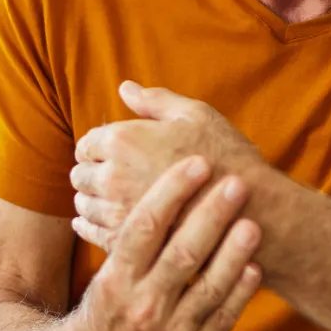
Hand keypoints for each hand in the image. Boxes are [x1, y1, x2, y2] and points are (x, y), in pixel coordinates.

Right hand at [65, 155, 262, 330]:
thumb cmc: (107, 303)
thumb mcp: (107, 270)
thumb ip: (132, 235)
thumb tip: (153, 174)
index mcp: (117, 279)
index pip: (145, 226)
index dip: (173, 190)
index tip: (197, 163)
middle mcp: (142, 307)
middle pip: (182, 253)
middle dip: (212, 215)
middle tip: (236, 184)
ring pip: (209, 287)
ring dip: (234, 252)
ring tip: (253, 223)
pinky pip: (224, 318)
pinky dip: (241, 291)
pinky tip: (254, 265)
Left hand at [71, 82, 264, 247]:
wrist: (250, 209)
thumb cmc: (226, 157)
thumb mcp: (195, 115)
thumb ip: (154, 101)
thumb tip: (126, 88)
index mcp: (122, 140)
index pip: (86, 143)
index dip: (96, 148)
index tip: (109, 154)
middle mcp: (112, 176)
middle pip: (80, 175)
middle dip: (91, 174)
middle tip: (107, 177)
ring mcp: (117, 212)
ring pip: (84, 206)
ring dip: (91, 201)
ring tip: (109, 199)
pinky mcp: (126, 242)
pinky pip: (92, 233)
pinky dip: (90, 227)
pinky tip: (97, 223)